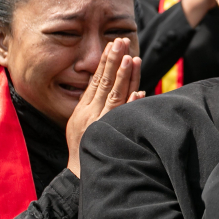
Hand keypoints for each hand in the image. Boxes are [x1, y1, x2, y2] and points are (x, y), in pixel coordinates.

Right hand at [65, 38, 143, 177]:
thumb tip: (102, 80)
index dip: (105, 62)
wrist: (80, 175)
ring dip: (124, 77)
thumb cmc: (84, 147)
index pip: (96, 80)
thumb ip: (91, 101)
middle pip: (105, 83)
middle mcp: (91, 114)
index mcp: (83, 110)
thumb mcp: (80, 122)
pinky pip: (123, 118)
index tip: (113, 45)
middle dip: (114, 61)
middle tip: (121, 42)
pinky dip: (131, 105)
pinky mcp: (111, 136)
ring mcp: (101, 125)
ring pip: (115, 96)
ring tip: (131, 59)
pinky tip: (139, 92)